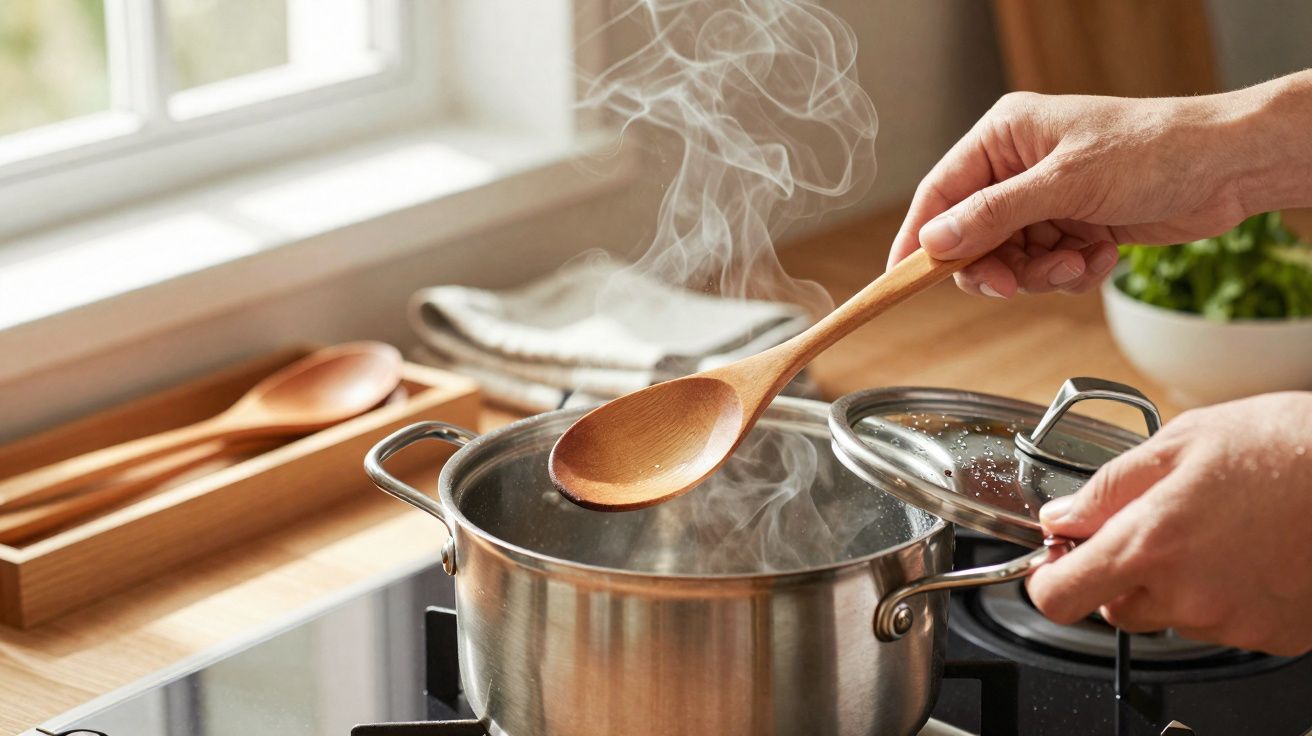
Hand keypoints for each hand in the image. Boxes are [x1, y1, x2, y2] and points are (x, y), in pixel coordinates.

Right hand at [887, 71, 1311, 297]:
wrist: (1229, 166)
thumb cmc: (1154, 148)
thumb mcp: (1065, 182)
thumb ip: (993, 214)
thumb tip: (936, 241)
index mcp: (1003, 137)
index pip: (939, 194)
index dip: (919, 239)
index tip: (901, 278)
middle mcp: (1017, 167)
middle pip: (971, 237)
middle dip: (999, 266)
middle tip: (1018, 284)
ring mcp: (1045, 199)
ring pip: (1010, 260)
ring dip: (1044, 273)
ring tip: (1080, 260)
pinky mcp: (1071, 226)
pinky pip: (1046, 268)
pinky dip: (1072, 271)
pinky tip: (1102, 252)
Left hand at [1026, 392, 1311, 655]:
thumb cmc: (1288, 447)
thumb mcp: (1180, 442)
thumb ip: (1108, 487)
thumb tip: (1062, 517)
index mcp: (1148, 545)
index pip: (1057, 598)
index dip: (1048, 577)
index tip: (1058, 555)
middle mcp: (1185, 596)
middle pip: (1111, 605)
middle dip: (1117, 569)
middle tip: (1155, 522)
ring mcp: (1230, 622)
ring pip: (1167, 613)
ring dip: (1172, 580)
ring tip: (1217, 528)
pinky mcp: (1270, 635)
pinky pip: (1220, 622)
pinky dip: (1221, 592)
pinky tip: (1248, 551)